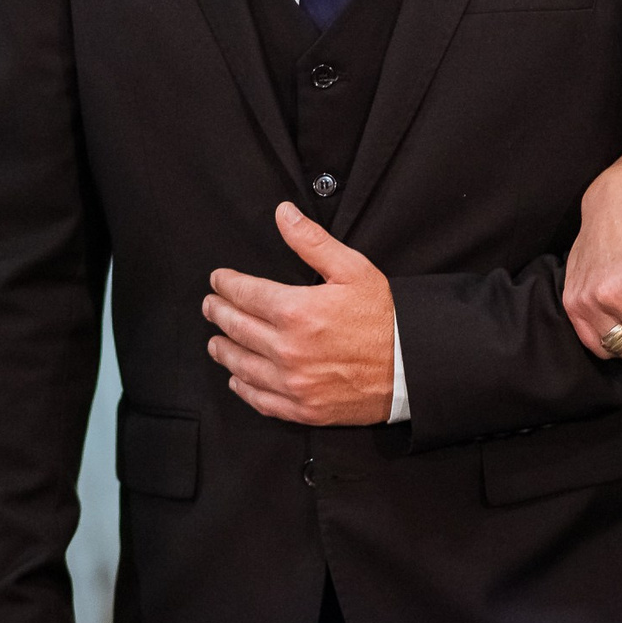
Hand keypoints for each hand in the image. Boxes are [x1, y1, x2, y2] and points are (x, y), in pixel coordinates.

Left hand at [202, 204, 395, 423]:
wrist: (411, 368)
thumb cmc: (384, 317)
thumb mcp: (352, 269)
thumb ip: (312, 241)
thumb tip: (282, 214)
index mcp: (297, 311)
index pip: (245, 294)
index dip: (226, 285)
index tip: (218, 280)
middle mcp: (288, 349)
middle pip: (237, 328)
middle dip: (218, 313)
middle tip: (210, 306)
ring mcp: (293, 382)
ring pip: (242, 365)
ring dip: (223, 350)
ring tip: (215, 342)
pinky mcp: (302, 408)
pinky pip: (261, 399)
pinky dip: (243, 387)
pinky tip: (237, 378)